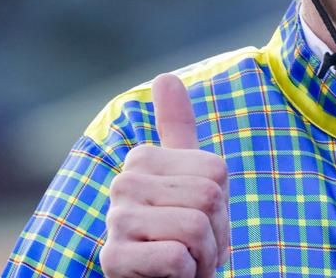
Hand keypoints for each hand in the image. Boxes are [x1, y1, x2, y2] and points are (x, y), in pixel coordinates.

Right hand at [100, 74, 229, 277]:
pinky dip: (186, 274)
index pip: (217, 171)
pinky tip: (170, 277)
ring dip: (203, 256)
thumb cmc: (180, 233)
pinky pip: (176, 258)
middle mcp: (122, 185)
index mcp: (143, 160)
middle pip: (208, 197)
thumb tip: (164, 77)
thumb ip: (177, 128)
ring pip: (195, 227)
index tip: (203, 220)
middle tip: (197, 246)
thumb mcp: (188, 178)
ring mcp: (114, 222)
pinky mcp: (112, 260)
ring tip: (186, 261)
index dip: (224, 204)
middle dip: (216, 233)